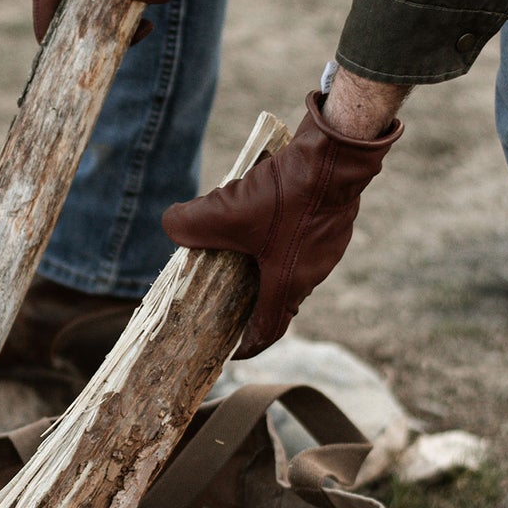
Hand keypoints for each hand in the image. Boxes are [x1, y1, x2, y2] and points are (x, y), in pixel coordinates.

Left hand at [161, 82, 405, 357]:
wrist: (337, 156)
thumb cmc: (288, 196)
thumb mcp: (225, 212)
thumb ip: (191, 224)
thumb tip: (171, 225)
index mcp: (289, 284)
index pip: (270, 330)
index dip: (249, 344)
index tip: (233, 350)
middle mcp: (313, 272)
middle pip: (280, 297)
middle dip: (254, 300)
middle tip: (229, 297)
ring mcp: (329, 246)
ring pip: (294, 266)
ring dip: (268, 264)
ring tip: (241, 251)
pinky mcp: (334, 221)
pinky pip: (304, 239)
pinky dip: (283, 237)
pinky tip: (265, 216)